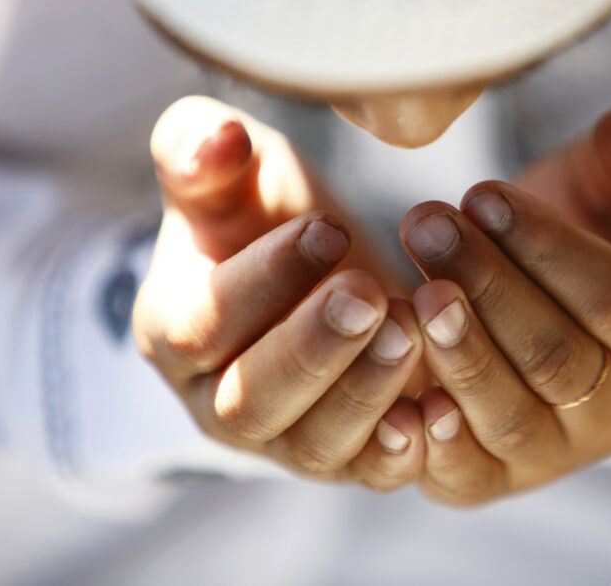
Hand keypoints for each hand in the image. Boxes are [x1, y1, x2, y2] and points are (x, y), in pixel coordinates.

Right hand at [133, 96, 424, 489]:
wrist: (324, 276)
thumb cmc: (269, 216)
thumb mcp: (232, 173)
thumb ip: (202, 147)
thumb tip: (216, 139)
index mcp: (174, 328)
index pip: (204, 321)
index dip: (264, 279)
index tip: (329, 229)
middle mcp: (216, 401)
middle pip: (251, 399)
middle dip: (313, 347)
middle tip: (370, 293)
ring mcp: (282, 441)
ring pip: (313, 443)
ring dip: (365, 392)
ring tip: (411, 330)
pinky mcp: (345, 459)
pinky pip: (368, 472)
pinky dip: (402, 450)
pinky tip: (437, 409)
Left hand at [399, 102, 610, 505]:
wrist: (528, 307)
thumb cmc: (570, 240)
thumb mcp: (609, 190)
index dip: (547, 249)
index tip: (480, 194)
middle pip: (556, 358)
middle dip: (487, 287)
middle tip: (425, 223)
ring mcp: (560, 457)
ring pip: (511, 416)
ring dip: (458, 354)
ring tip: (409, 292)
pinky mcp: (495, 482)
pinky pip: (470, 476)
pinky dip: (437, 444)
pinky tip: (406, 398)